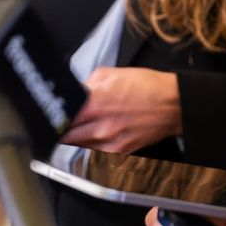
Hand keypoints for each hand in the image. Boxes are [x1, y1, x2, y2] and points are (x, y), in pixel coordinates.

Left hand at [64, 68, 181, 153]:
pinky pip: (95, 152)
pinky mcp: (120, 150)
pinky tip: (92, 138)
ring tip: (74, 131)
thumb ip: (88, 82)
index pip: (61, 114)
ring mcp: (109, 140)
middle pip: (66, 134)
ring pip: (78, 145)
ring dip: (73, 139)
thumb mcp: (112, 73)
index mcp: (94, 101)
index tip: (51, 114)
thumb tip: (76, 90)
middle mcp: (99, 123)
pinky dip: (90, 147)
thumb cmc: (148, 86)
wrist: (174, 104)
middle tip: (59, 125)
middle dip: (61, 129)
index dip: (54, 115)